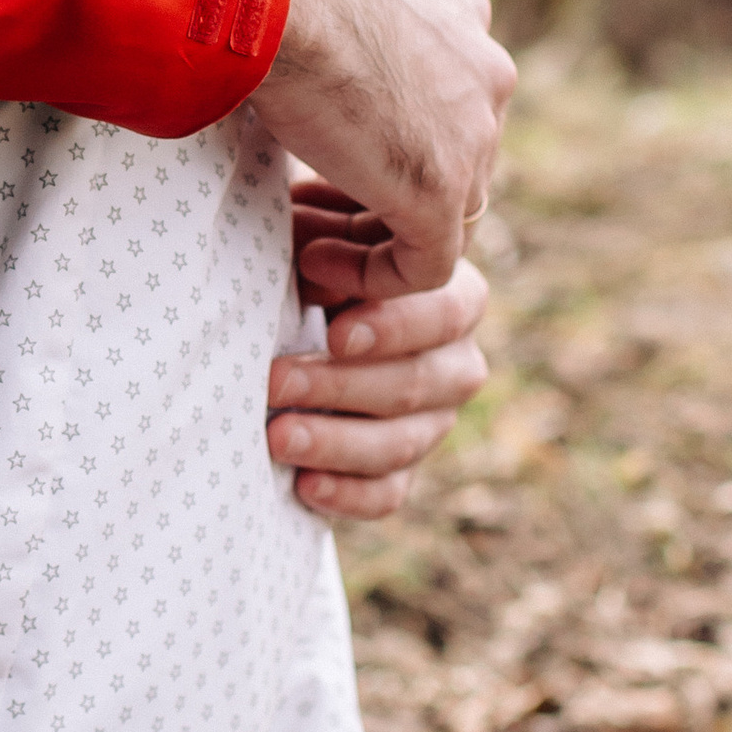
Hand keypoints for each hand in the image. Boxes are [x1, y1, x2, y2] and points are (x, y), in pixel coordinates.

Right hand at [249, 0, 512, 295]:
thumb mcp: (330, 0)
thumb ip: (344, 35)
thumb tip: (303, 47)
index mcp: (462, 21)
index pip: (443, 106)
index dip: (381, 143)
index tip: (316, 160)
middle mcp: (486, 74)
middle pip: (450, 162)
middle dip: (379, 195)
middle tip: (303, 208)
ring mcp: (473, 136)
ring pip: (443, 216)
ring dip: (372, 240)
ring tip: (303, 245)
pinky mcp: (443, 191)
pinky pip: (426, 264)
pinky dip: (374, 277)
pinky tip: (315, 263)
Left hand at [267, 252, 488, 516]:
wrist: (292, 318)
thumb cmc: (310, 259)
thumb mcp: (316, 237)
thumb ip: (324, 239)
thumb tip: (314, 262)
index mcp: (452, 295)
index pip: (444, 313)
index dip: (392, 327)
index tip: (334, 334)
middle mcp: (456, 362)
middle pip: (418, 384)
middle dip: (340, 386)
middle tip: (275, 382)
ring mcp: (434, 421)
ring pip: (402, 443)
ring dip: (334, 442)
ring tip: (276, 436)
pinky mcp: (401, 467)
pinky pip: (388, 493)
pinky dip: (347, 495)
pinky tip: (303, 486)